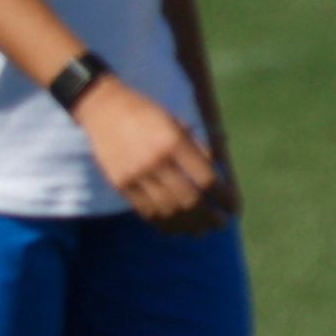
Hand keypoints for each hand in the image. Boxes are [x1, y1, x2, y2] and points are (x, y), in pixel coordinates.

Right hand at [74, 77, 225, 229]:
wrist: (103, 106)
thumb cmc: (148, 113)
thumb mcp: (179, 124)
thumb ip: (199, 150)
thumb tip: (220, 180)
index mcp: (175, 143)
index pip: (207, 180)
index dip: (224, 198)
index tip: (233, 208)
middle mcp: (156, 160)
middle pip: (190, 201)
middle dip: (210, 217)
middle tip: (221, 224)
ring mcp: (136, 174)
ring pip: (168, 211)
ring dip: (189, 225)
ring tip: (201, 230)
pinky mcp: (120, 183)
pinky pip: (146, 210)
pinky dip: (164, 223)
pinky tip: (176, 227)